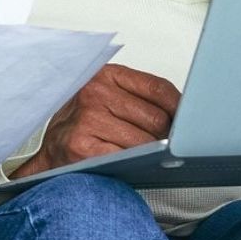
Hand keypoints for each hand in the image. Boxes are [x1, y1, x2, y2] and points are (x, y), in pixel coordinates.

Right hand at [14, 64, 180, 178]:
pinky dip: (134, 165)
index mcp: (103, 74)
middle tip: (162, 146)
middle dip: (166, 137)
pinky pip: (128, 158)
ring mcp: (87, 119)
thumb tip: (185, 114)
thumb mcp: (108, 99)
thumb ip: (139, 99)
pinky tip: (130, 165)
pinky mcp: (82, 146)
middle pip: (157, 118)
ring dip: (152, 154)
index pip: (158, 88)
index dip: (180, 108)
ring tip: (143, 156)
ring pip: (146, 142)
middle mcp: (94, 93)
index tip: (189, 122)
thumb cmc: (83, 126)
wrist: (51, 153)